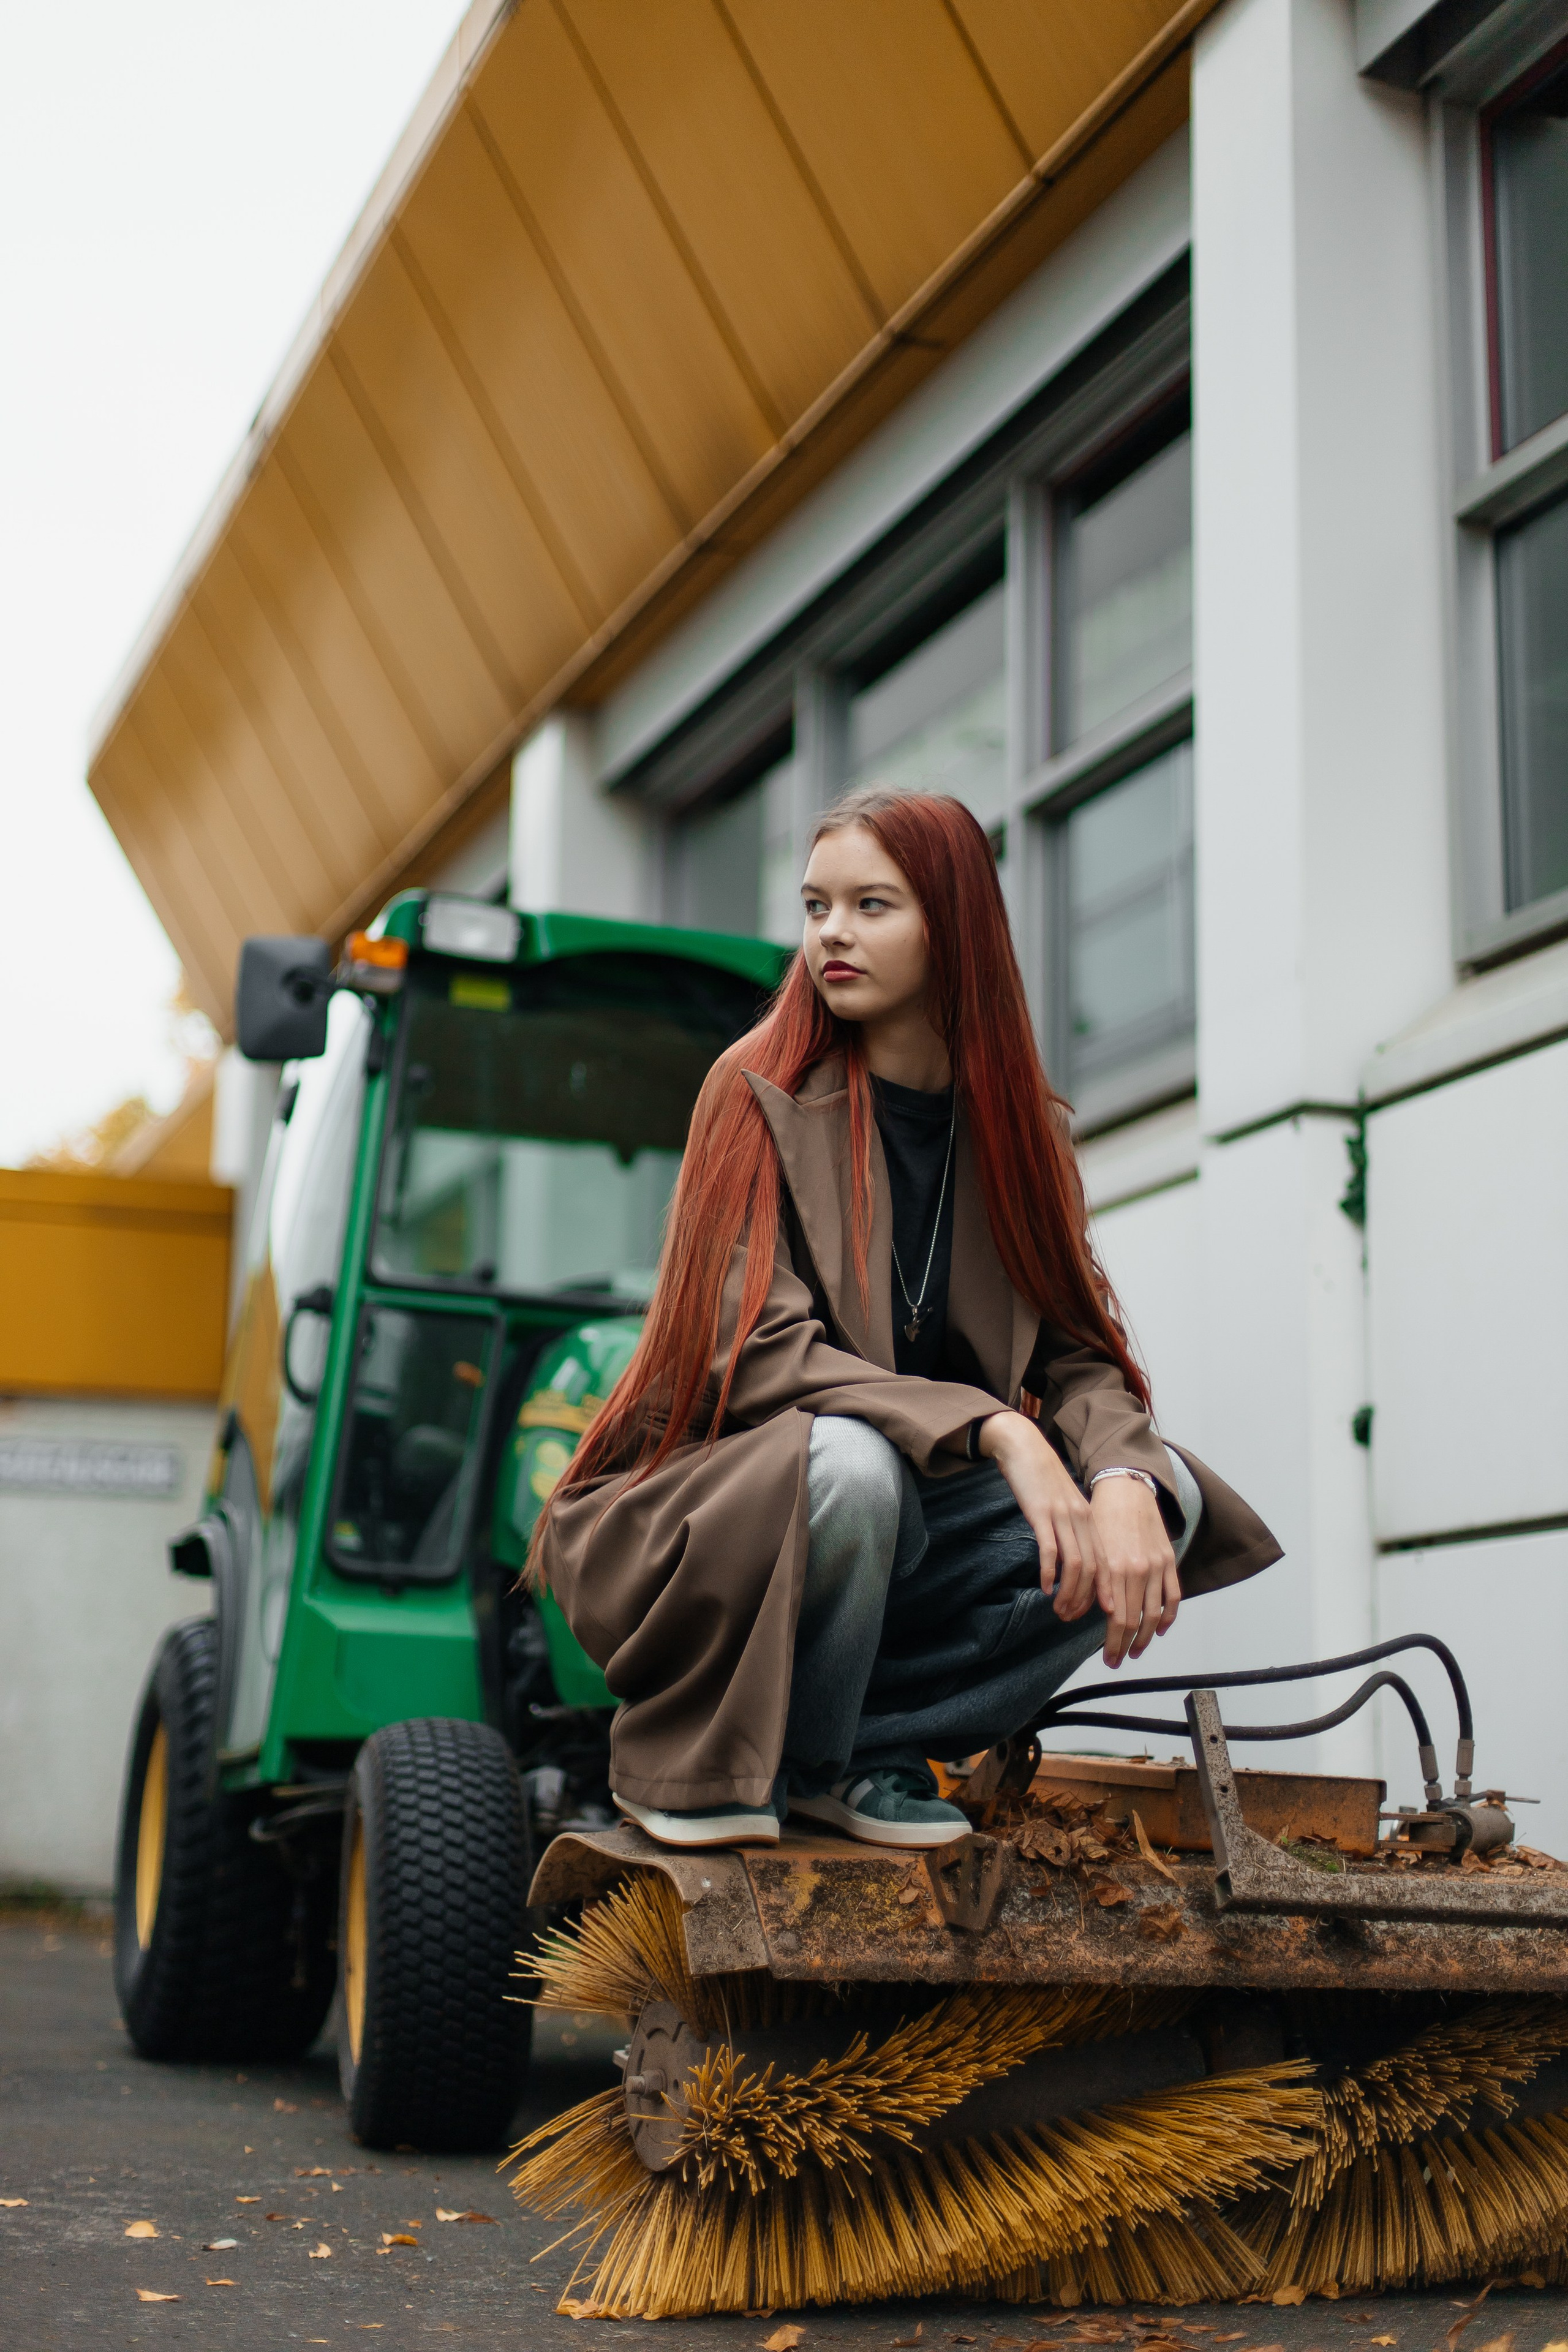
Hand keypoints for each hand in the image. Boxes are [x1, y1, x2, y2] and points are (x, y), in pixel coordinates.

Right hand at [977, 1413, 1101, 1618]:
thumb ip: (1071, 1528)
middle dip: (1085, 1599)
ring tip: (1058, 1609)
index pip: (1104, 1564)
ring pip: (1075, 1564)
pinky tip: (1044, 1587)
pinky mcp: (1042, 1513)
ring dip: (1068, 1592)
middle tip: (1070, 1618)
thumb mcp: (1064, 1504)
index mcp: (1090, 1519)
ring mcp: (1063, 1516)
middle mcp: (1081, 1519)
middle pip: (1093, 1569)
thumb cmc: (1041, 1478)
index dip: (1101, 1592)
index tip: (1095, 1613)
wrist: (1024, 1446)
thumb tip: (1072, 1559)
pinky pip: (1050, 1550)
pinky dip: (1049, 1572)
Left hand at [1089, 1475, 1178, 1666]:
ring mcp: (1156, 1567)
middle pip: (1134, 1621)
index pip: (1117, 1619)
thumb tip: (1094, 1613)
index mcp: (1115, 1568)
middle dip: (1125, 1646)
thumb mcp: (1093, 1550)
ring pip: (1154, 1614)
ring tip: (1135, 1650)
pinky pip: (1173, 1597)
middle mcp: (1137, 1570)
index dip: (1113, 1644)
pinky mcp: (1169, 1561)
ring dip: (1145, 1638)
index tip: (1109, 1659)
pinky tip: (1158, 1629)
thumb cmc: (1102, 1518)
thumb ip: (1096, 1581)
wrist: (1126, 1489)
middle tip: (1117, 1660)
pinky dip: (1168, 1617)